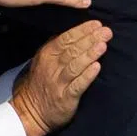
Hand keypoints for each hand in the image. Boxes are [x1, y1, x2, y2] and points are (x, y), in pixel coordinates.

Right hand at [10, 20, 110, 135]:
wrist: (30, 111)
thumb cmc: (42, 82)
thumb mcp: (43, 60)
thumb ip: (57, 46)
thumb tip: (76, 31)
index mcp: (47, 55)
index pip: (65, 39)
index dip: (81, 30)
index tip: (96, 24)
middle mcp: (52, 67)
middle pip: (72, 50)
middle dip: (90, 39)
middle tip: (106, 32)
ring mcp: (58, 83)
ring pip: (75, 65)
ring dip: (90, 54)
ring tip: (103, 45)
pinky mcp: (66, 98)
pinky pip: (77, 85)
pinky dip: (87, 76)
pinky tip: (97, 67)